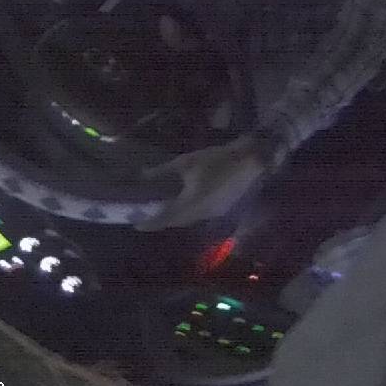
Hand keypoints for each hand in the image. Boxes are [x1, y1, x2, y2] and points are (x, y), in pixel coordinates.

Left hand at [135, 134, 270, 230]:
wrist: (249, 161)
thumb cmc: (216, 160)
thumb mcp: (186, 163)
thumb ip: (163, 171)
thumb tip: (142, 175)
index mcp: (191, 205)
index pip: (166, 219)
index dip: (150, 224)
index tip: (136, 225)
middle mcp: (201, 214)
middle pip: (177, 222)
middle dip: (162, 221)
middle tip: (148, 217)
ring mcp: (213, 214)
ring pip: (190, 220)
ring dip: (176, 217)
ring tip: (163, 211)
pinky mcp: (222, 209)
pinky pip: (200, 215)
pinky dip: (189, 212)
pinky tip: (185, 203)